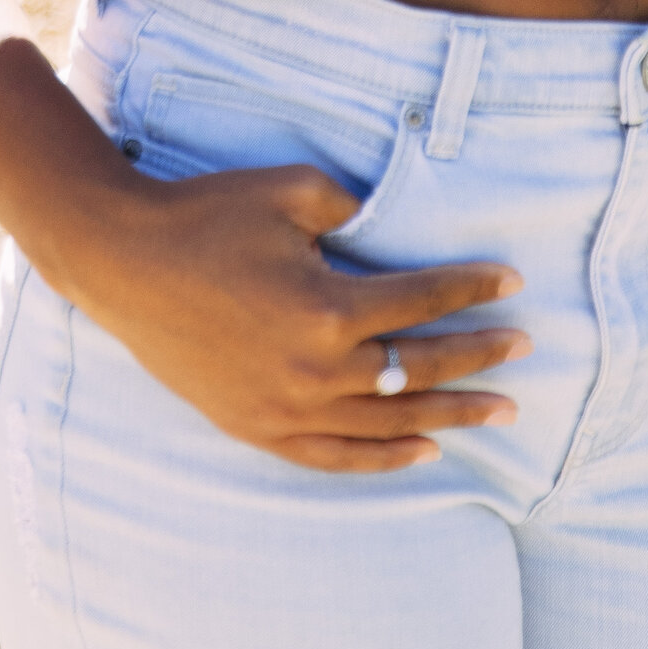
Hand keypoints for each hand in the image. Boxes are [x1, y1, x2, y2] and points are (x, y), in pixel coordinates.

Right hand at [62, 162, 528, 471]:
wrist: (123, 262)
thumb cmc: (207, 215)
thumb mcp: (290, 191)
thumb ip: (353, 207)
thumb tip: (393, 222)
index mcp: (328, 307)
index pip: (421, 302)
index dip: (472, 289)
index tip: (513, 283)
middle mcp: (315, 370)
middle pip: (418, 369)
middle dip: (478, 358)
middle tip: (524, 351)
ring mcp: (285, 407)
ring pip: (388, 423)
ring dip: (449, 415)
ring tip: (499, 413)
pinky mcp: (256, 426)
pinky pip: (334, 456)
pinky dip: (384, 457)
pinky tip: (425, 452)